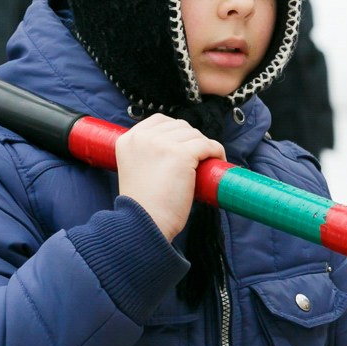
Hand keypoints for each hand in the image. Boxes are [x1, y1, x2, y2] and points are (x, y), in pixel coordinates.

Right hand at [115, 114, 224, 240]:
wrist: (143, 224)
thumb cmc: (143, 206)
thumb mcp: (135, 169)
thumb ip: (148, 153)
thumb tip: (178, 145)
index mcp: (128, 140)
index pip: (159, 121)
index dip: (176, 132)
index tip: (184, 146)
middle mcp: (142, 137)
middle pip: (180, 126)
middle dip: (191, 140)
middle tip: (197, 158)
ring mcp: (162, 144)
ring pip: (195, 134)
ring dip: (204, 146)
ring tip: (206, 163)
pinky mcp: (181, 154)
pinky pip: (207, 145)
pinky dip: (216, 151)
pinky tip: (218, 160)